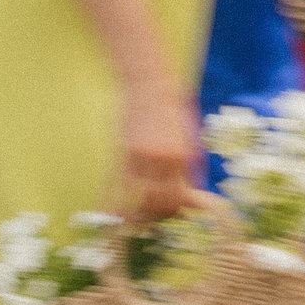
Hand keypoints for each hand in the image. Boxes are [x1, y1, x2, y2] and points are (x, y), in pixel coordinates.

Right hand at [119, 85, 197, 225]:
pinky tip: (109, 217)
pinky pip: (113, 186)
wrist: (149, 86)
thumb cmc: (173, 110)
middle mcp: (162, 160)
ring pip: (139, 199)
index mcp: (182, 157)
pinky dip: (111, 204)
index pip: (179, 198)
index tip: (173, 215)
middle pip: (160, 203)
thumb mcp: (191, 136)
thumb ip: (193, 164)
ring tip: (138, 218)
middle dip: (157, 214)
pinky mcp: (120, 153)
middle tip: (155, 217)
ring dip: (139, 213)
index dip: (176, 211)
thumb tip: (195, 191)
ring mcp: (139, 158)